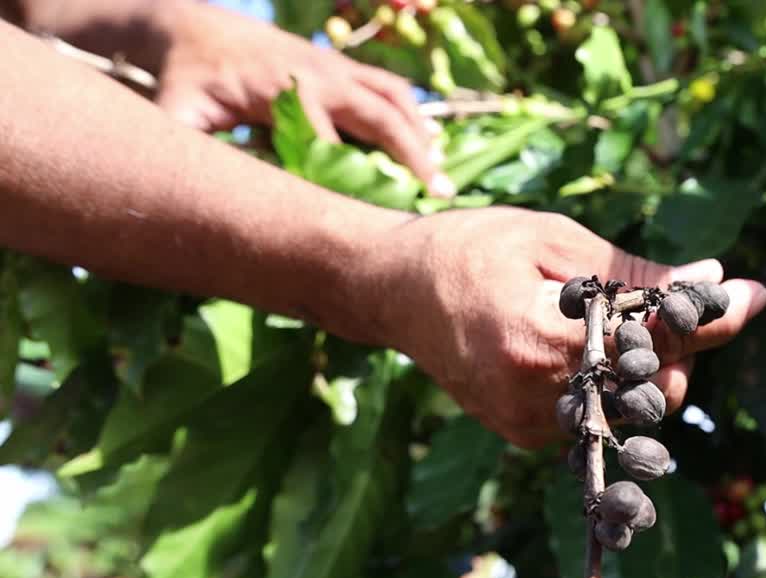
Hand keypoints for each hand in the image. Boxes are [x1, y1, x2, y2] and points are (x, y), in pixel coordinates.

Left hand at [154, 1, 452, 196]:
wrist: (194, 26)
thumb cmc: (185, 79)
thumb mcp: (179, 113)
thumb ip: (190, 147)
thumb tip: (195, 196)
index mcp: (284, 91)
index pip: (329, 143)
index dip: (352, 179)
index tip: (372, 218)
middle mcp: (319, 76)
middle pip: (379, 117)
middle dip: (412, 155)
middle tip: (441, 193)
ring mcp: (334, 67)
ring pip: (393, 97)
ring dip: (420, 132)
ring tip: (441, 171)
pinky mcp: (340, 66)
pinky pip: (387, 86)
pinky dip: (411, 112)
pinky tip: (428, 140)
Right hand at [369, 208, 765, 447]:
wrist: (392, 292)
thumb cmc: (470, 248)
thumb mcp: (554, 240)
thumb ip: (634, 271)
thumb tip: (712, 277)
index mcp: (542, 342)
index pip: (654, 341)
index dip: (709, 317)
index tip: (755, 295)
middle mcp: (538, 399)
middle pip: (654, 388)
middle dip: (677, 347)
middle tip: (666, 301)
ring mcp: (532, 427)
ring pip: (633, 412)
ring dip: (648, 369)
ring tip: (621, 323)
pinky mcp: (527, 438)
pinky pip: (601, 418)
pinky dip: (614, 385)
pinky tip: (590, 349)